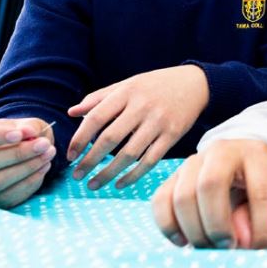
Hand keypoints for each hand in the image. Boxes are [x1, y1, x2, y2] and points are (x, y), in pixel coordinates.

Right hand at [0, 118, 55, 208]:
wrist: (11, 153)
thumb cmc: (14, 134)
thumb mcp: (18, 125)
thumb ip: (25, 126)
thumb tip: (30, 131)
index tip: (19, 134)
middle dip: (19, 154)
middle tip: (45, 144)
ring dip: (28, 168)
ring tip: (49, 154)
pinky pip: (9, 196)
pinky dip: (30, 182)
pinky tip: (44, 167)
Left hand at [67, 65, 208, 189]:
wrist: (196, 83)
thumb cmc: (156, 84)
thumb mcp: (128, 84)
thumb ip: (99, 97)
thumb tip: (71, 112)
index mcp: (127, 92)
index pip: (96, 118)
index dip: (80, 139)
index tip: (70, 155)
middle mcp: (142, 107)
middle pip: (110, 139)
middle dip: (90, 161)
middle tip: (76, 176)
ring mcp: (159, 122)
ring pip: (129, 154)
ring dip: (108, 173)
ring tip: (93, 184)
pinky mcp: (173, 135)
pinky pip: (150, 160)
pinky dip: (134, 175)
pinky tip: (120, 183)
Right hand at [151, 140, 266, 248]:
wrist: (236, 160)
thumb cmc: (256, 182)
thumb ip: (260, 219)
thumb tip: (243, 242)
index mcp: (257, 154)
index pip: (261, 192)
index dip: (261, 227)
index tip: (261, 249)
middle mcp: (222, 152)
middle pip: (210, 186)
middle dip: (218, 226)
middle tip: (228, 247)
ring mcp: (193, 162)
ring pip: (182, 197)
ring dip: (195, 232)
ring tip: (210, 247)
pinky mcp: (172, 175)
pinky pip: (160, 201)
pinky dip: (169, 227)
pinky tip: (184, 242)